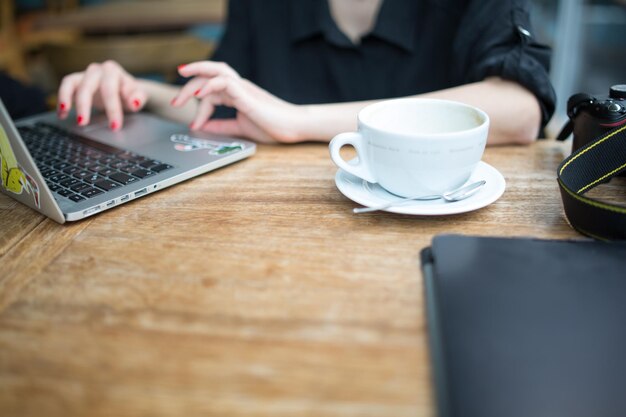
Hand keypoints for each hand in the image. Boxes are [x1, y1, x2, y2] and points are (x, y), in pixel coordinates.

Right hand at [57, 60, 147, 129]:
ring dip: (65, 98)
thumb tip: (134, 102)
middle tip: (83, 123)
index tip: (114, 126)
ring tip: (64, 113)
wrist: (124, 89)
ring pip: (70, 82)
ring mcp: (85, 75)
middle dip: (84, 105)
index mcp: (113, 71)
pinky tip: (62, 115)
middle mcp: (97, 70)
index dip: (111, 109)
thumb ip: (138, 98)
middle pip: (87, 85)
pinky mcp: (76, 82)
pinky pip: (65, 87)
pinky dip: (61, 99)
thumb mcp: (138, 95)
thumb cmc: (130, 93)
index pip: (110, 90)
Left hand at [173, 61, 304, 143]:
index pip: (211, 92)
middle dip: (189, 81)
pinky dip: (209, 85)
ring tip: (182, 81)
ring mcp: (242, 88)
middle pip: (209, 73)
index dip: (198, 108)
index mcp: (237, 94)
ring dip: (196, 74)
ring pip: (215, 71)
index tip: (195, 126)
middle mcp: (238, 87)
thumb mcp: (241, 128)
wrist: (294, 127)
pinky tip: (200, 96)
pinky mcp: (246, 94)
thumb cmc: (273, 126)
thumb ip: (222, 126)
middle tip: (176, 100)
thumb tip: (203, 127)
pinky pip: (224, 82)